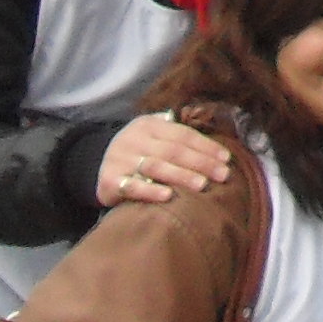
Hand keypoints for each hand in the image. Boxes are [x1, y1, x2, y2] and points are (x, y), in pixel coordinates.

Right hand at [94, 112, 235, 208]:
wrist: (96, 166)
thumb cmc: (138, 151)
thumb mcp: (153, 135)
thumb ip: (178, 135)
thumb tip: (215, 139)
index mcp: (148, 125)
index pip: (182, 134)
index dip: (206, 146)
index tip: (226, 159)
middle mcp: (133, 139)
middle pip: (173, 151)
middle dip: (201, 163)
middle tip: (222, 175)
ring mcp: (120, 159)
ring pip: (156, 166)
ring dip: (182, 176)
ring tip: (203, 185)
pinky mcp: (109, 181)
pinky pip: (132, 186)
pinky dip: (150, 191)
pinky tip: (168, 196)